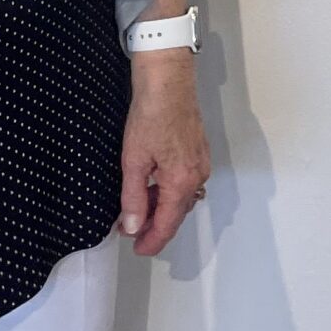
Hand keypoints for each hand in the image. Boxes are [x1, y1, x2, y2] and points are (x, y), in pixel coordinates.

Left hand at [119, 51, 210, 258]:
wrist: (168, 80)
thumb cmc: (150, 115)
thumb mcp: (134, 160)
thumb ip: (133, 198)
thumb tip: (133, 227)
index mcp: (182, 181)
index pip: (168, 224)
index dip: (152, 241)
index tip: (137, 249)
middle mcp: (197, 176)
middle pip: (178, 213)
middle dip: (155, 225)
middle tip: (130, 228)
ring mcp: (201, 162)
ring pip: (182, 197)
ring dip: (162, 207)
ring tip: (137, 208)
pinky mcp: (199, 150)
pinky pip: (186, 182)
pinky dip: (170, 191)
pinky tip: (153, 186)